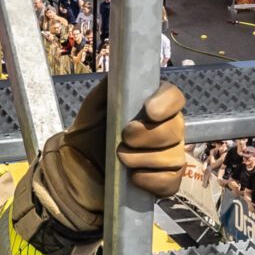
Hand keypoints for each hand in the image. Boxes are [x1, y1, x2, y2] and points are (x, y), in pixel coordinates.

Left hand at [67, 77, 186, 200]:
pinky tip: (133, 178)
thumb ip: (110, 87)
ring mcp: (168, 156)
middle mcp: (167, 129)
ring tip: (120, 159)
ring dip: (144, 159)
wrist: (78, 167)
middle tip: (124, 138)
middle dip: (148, 135)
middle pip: (177, 129)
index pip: (175, 97)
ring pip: (174, 157)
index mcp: (154, 106)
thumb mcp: (94, 106)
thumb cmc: (90, 133)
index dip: (167, 103)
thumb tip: (121, 73)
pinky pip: (171, 181)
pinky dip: (151, 180)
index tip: (149, 111)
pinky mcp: (164, 182)